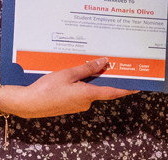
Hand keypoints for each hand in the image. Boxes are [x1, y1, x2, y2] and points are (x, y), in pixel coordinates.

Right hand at [0, 58, 137, 118]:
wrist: (29, 104)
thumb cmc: (47, 89)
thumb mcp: (67, 73)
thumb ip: (87, 68)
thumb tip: (104, 62)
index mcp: (88, 95)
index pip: (112, 92)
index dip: (126, 88)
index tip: (138, 85)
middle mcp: (86, 102)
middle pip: (100, 87)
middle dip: (104, 76)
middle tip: (111, 62)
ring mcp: (77, 105)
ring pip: (89, 88)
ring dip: (90, 77)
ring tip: (88, 61)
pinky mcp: (69, 104)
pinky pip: (80, 91)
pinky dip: (80, 82)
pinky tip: (73, 73)